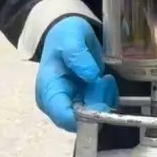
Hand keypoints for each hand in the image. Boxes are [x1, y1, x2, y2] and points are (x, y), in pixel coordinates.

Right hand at [36, 15, 117, 131]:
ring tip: (105, 77)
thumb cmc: (65, 36)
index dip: (86, 115)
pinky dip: (107, 99)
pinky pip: (99, 112)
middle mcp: (56, 105)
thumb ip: (77, 53)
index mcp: (48, 90)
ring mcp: (69, 107)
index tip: (101, 95)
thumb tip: (91, 75)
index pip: (64, 117)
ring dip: (104, 99)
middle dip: (99, 102)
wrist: (67, 35)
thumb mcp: (70, 36)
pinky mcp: (82, 106)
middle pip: (81, 121)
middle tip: (105, 79)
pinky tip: (105, 83)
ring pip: (93, 118)